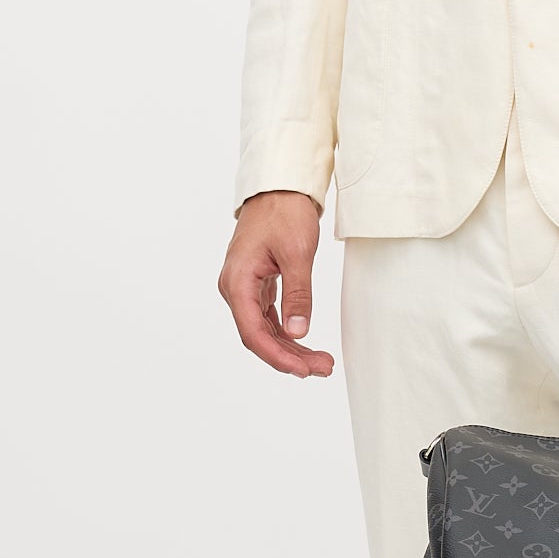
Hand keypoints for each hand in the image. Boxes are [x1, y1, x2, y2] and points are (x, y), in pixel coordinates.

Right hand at [218, 189, 333, 376]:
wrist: (279, 187)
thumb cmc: (284, 213)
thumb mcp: (297, 254)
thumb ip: (298, 296)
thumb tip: (298, 333)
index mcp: (237, 282)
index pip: (254, 333)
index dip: (278, 357)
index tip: (303, 370)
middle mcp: (235, 288)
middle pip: (259, 336)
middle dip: (290, 356)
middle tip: (323, 368)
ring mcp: (245, 286)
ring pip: (265, 329)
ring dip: (291, 347)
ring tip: (322, 361)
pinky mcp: (257, 283)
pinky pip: (269, 316)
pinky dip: (287, 331)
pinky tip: (306, 343)